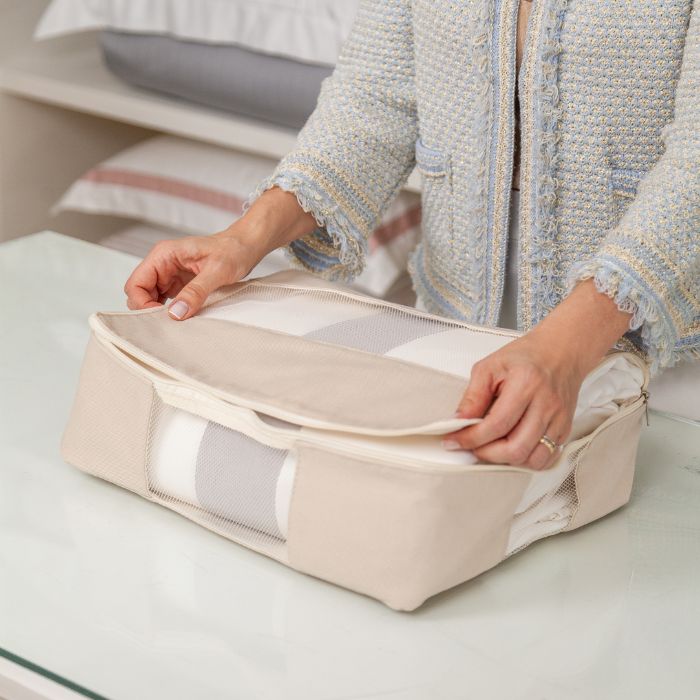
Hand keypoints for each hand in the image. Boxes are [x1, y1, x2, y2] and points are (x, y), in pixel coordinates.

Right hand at [123, 229, 264, 318]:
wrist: (247, 246)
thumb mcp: (217, 271)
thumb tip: (176, 313)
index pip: (136, 283)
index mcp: (164, 255)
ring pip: (151, 299)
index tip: (161, 317)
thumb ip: (196, 291)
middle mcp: (163, 264)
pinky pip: (166, 301)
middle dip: (149, 310)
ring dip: (160, 312)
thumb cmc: (233, 250)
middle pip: (140, 293)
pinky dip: (170, 311)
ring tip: (177, 323)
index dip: (142, 303)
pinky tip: (182, 318)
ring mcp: (170, 275)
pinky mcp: (180, 285)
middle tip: (169, 323)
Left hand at [442, 333, 583, 469]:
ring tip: (492, 447)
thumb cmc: (526, 356)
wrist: (561, 352)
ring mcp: (559, 419)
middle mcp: (546, 404)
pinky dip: (526, 460)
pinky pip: (547, 458)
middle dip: (487, 453)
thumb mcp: (490, 366)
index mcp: (526, 384)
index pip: (496, 425)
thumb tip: (459, 422)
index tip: (455, 441)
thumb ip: (473, 396)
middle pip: (516, 448)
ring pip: (532, 459)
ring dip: (507, 460)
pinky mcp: (565, 429)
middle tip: (472, 446)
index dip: (471, 438)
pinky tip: (513, 448)